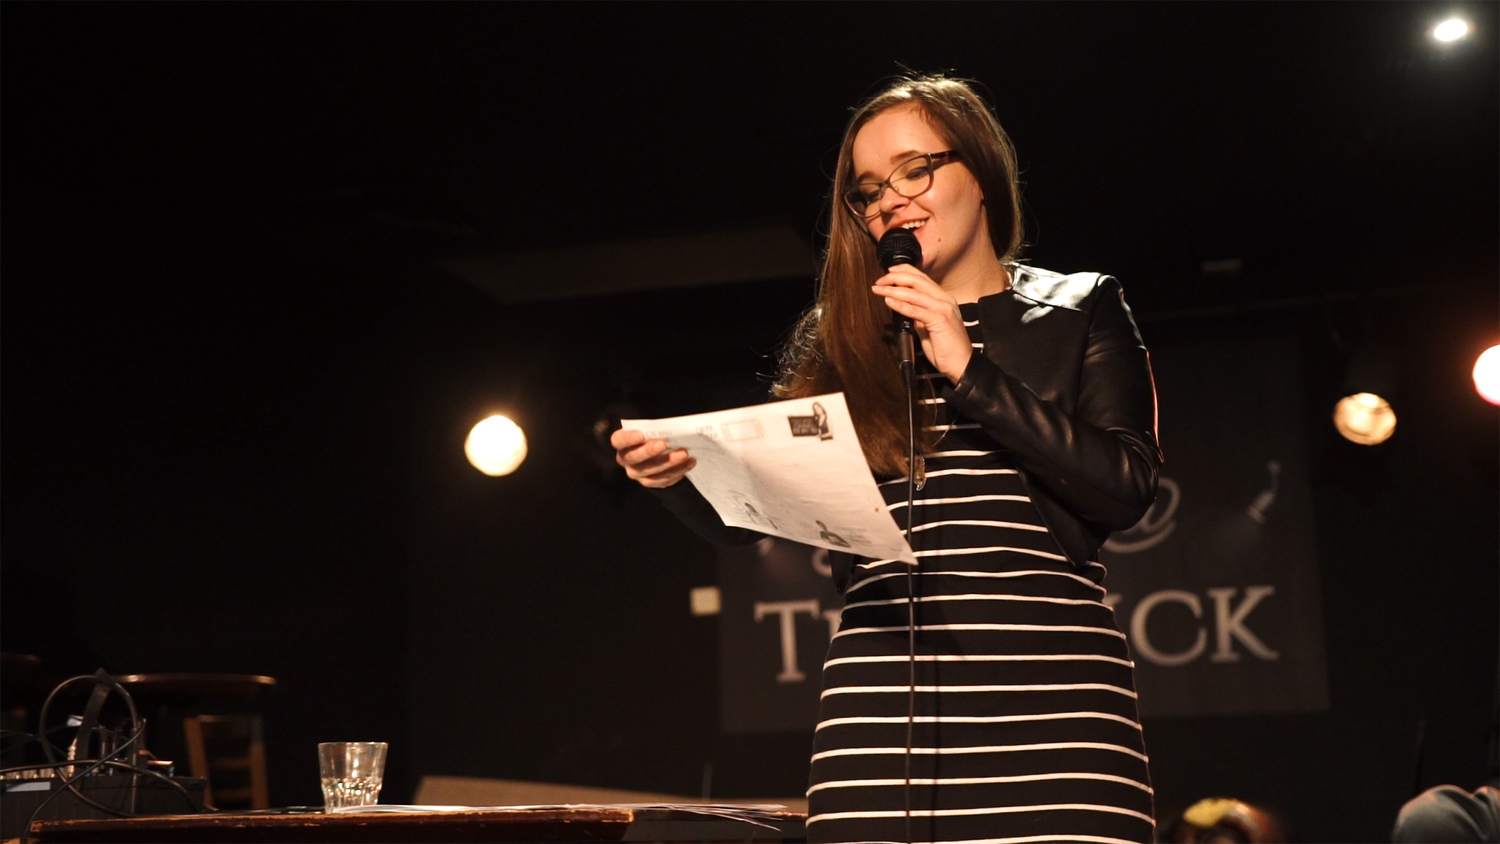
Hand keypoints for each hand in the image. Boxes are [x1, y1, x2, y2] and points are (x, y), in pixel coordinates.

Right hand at [610, 428, 695, 488]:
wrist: (655, 452)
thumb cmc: (652, 435)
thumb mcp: (650, 429)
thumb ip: (655, 429)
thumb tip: (672, 428)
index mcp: (622, 443)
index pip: (619, 440)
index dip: (628, 438)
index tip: (641, 435)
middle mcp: (625, 460)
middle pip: (634, 458)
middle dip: (650, 451)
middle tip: (665, 444)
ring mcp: (636, 473)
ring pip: (651, 471)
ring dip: (669, 462)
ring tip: (684, 454)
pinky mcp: (649, 482)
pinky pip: (662, 480)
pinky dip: (677, 471)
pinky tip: (688, 463)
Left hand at [872, 264, 972, 381]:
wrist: (962, 365)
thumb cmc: (946, 349)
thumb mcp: (929, 327)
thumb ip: (919, 316)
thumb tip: (904, 308)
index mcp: (943, 299)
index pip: (921, 278)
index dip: (903, 272)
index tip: (888, 274)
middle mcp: (944, 300)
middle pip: (917, 280)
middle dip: (895, 277)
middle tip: (879, 281)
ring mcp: (943, 308)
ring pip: (914, 293)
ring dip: (892, 290)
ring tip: (879, 290)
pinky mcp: (940, 320)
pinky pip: (916, 310)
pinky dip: (900, 305)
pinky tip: (889, 301)